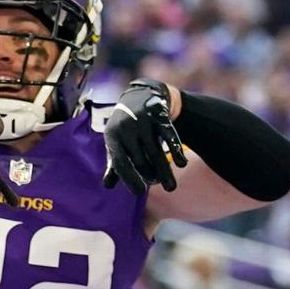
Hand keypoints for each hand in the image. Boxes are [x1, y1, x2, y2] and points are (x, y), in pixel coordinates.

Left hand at [102, 78, 187, 192]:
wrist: (141, 96)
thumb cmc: (125, 127)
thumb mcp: (116, 141)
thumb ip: (114, 162)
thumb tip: (107, 186)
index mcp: (112, 136)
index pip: (119, 162)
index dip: (129, 178)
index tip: (139, 192)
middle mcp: (126, 128)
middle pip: (140, 160)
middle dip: (150, 176)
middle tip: (157, 184)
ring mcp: (143, 121)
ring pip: (155, 152)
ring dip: (165, 171)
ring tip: (170, 187)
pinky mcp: (159, 116)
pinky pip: (169, 136)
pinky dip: (176, 150)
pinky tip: (182, 164)